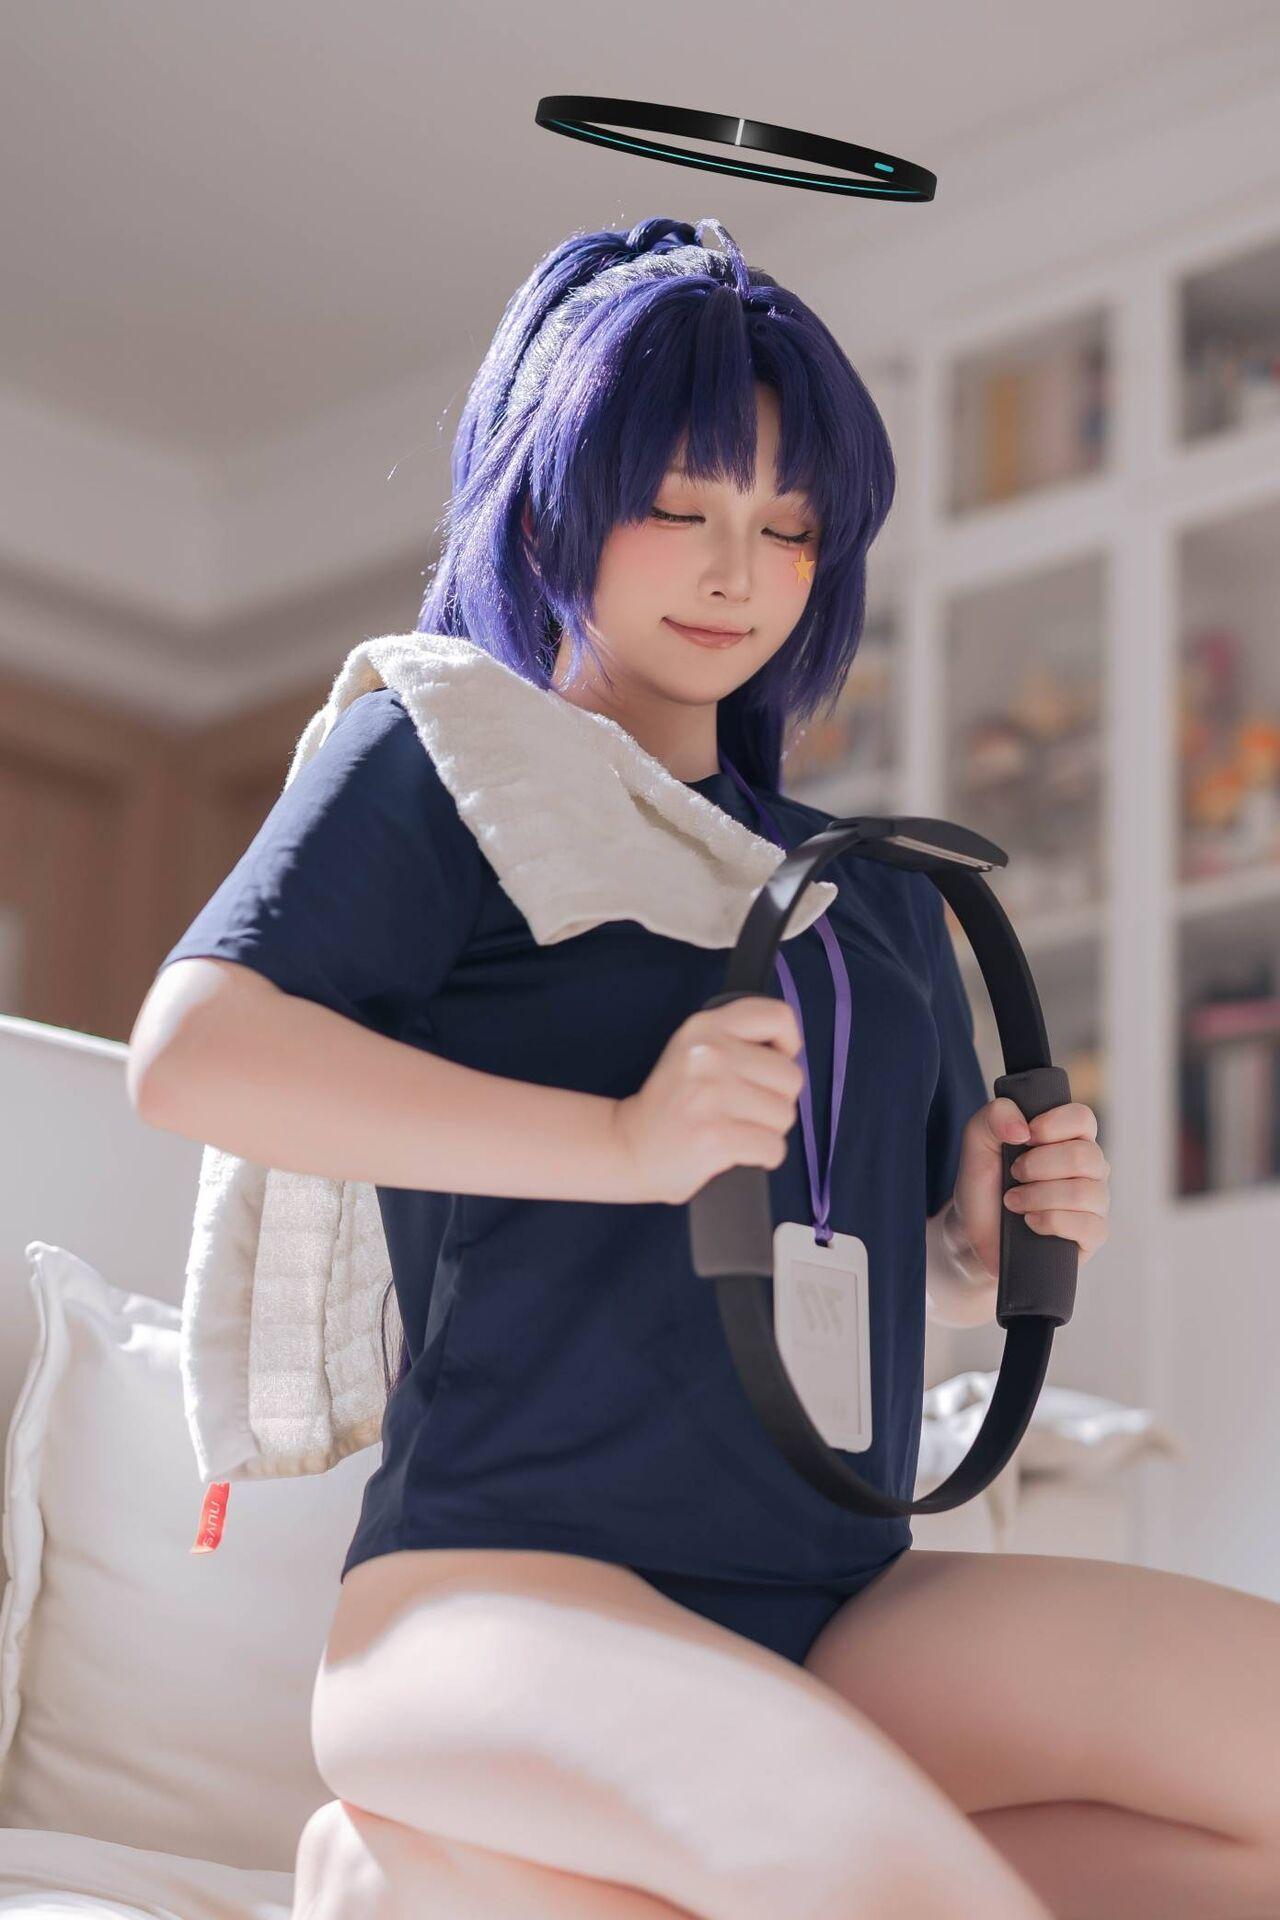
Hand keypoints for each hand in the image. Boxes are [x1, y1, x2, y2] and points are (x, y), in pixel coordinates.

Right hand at [611, 995, 804, 1205]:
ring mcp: (712, 1096)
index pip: (778, 1017)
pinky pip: (774, 1148)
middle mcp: (709, 1054)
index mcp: (705, 1026)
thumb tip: (790, 1054)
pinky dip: (763, 1157)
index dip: (789, 1044)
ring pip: (785, 1115)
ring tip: (737, 1129)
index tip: (771, 1065)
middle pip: (791, 1077)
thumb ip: (736, 1040)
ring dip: (768, 1130)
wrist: (626, 1145)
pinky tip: (738, 1151)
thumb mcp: (694, 1050)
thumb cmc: (672, 1102)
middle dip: (777, 1100)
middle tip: (744, 1109)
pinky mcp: (717, 1137)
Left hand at [951, 1098, 1109, 1285]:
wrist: (973, 1235)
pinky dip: (1049, 1222)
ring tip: (1014, 1202)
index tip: (1023, 1138)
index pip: (1082, 1118)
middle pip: (1084, 1156)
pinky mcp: (1093, 1235)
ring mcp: (1095, 1201)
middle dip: (1036, 1166)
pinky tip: (1031, 1222)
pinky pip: (1086, 1225)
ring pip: (1082, 1192)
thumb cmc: (984, 1186)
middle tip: (1013, 1175)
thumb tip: (1023, 1128)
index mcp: (1070, 1138)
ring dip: (1037, 1196)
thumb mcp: (978, 1141)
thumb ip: (995, 1116)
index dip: (1052, 1125)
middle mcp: (1090, 1168)